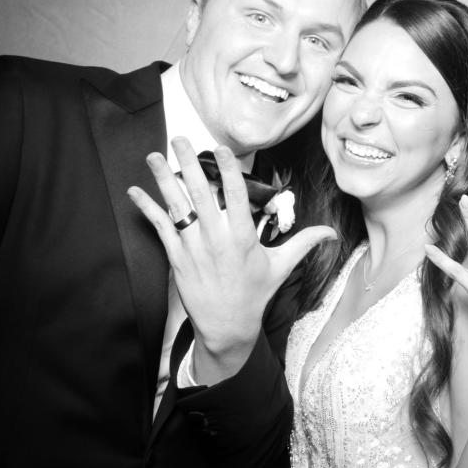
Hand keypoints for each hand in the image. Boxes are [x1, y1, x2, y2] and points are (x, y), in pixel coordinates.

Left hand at [128, 138, 335, 358]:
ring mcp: (193, 248)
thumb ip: (304, 243)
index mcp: (242, 237)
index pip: (236, 195)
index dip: (228, 170)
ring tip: (152, 156)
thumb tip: (332, 233)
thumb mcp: (281, 267)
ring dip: (163, 180)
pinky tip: (135, 191)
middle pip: (200, 193)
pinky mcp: (176, 258)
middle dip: (188, 164)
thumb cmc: (254, 294)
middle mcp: (216, 239)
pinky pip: (159, 228)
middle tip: (180, 139)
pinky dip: (147, 208)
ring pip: (176, 207)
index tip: (221, 149)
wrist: (227, 327)